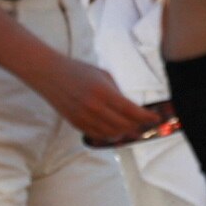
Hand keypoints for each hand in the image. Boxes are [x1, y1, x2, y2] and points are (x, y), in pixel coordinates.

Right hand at [35, 54, 171, 144]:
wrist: (49, 74)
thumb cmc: (78, 70)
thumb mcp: (103, 75)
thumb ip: (117, 93)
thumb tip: (131, 109)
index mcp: (103, 91)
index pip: (130, 111)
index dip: (146, 117)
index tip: (156, 118)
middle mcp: (94, 107)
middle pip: (123, 125)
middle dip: (138, 127)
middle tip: (147, 125)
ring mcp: (84, 118)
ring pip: (112, 134)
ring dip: (125, 133)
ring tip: (134, 129)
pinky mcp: (76, 124)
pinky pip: (98, 135)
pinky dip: (110, 135)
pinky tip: (117, 131)